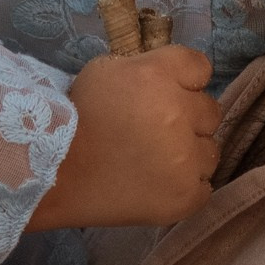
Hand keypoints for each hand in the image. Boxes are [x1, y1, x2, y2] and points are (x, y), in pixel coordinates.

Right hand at [26, 45, 219, 229]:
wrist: (54, 175)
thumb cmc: (76, 118)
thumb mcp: (105, 71)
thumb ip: (145, 67)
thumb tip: (170, 78)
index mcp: (159, 75)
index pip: (200, 67)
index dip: (185, 81)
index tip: (166, 94)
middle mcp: (180, 113)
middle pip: (210, 111)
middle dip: (188, 118)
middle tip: (156, 132)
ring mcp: (186, 159)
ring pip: (210, 151)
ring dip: (190, 154)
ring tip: (155, 162)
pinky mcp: (186, 196)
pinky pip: (204, 186)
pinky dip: (185, 186)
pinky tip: (157, 185)